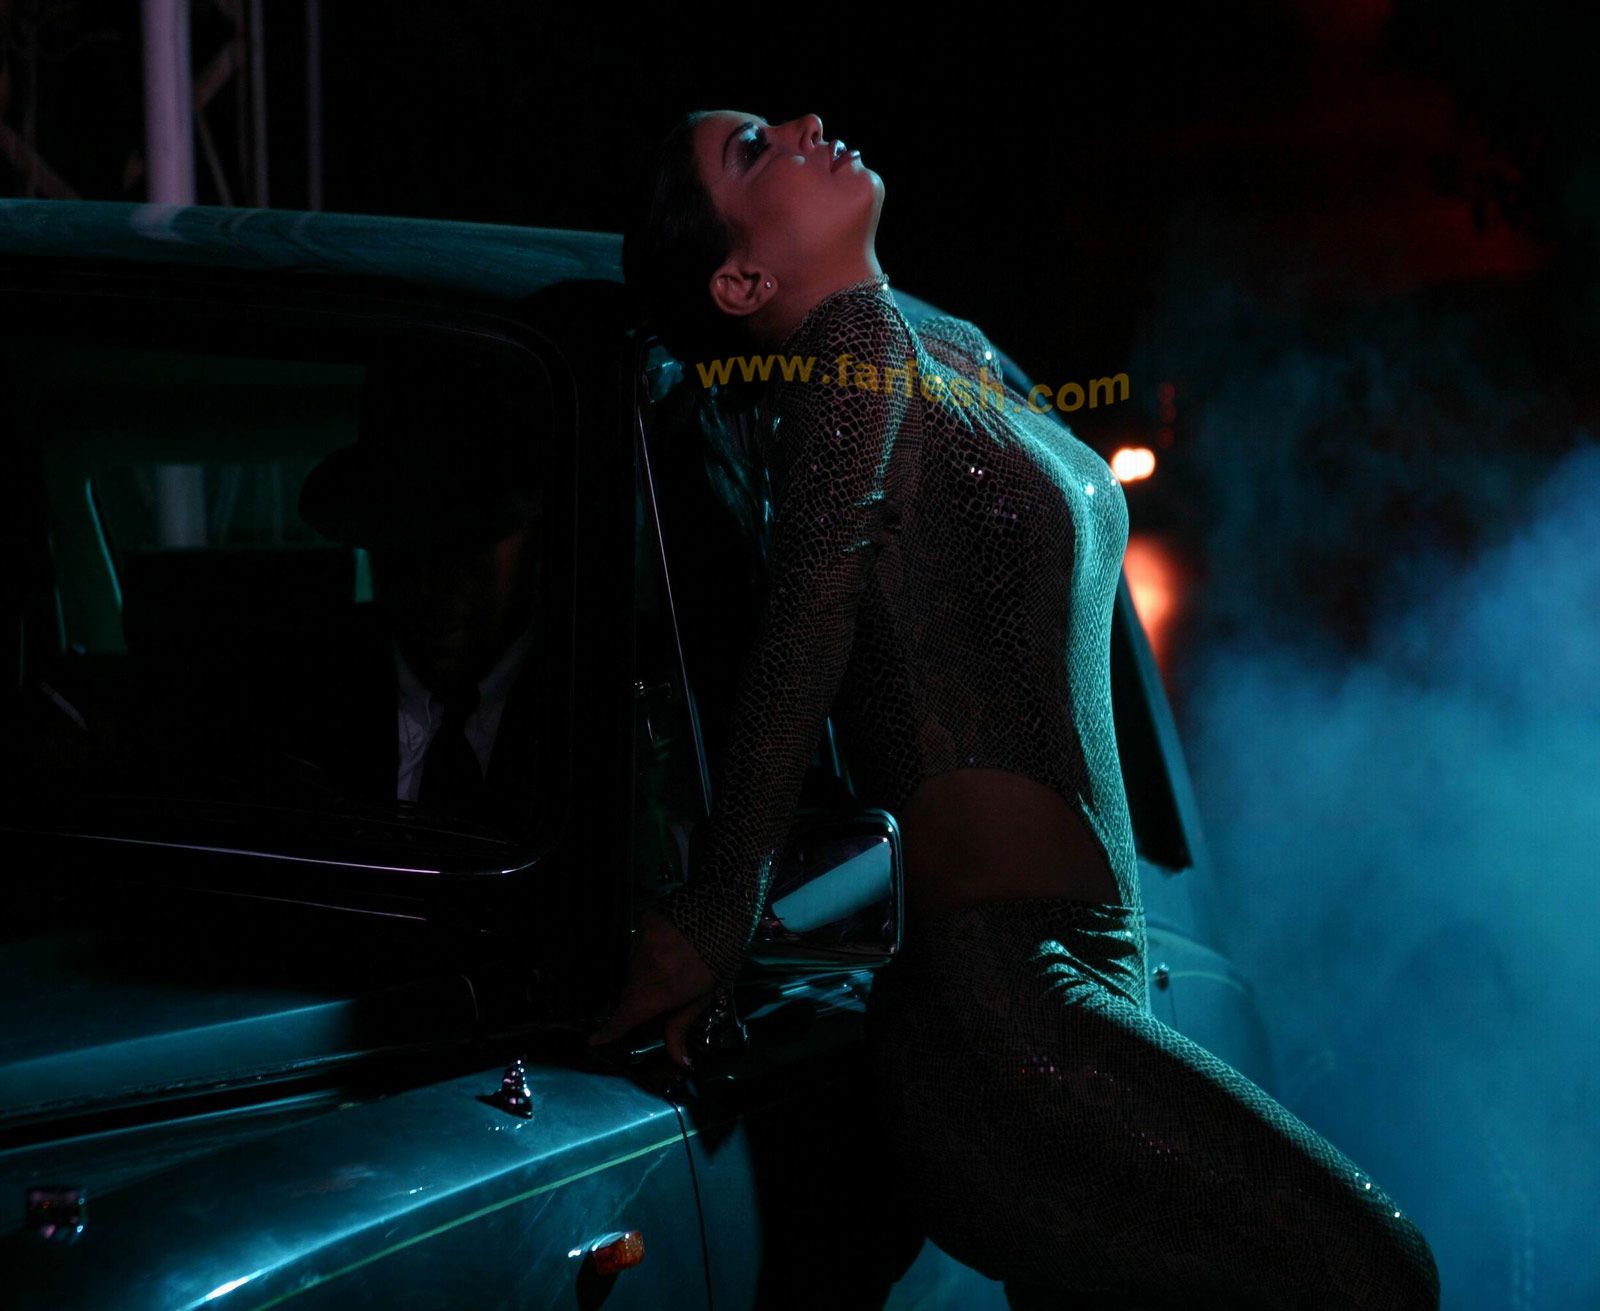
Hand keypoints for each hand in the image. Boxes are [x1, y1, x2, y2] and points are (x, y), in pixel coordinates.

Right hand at [587, 907, 717, 1069]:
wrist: (730, 910)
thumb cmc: (722, 959)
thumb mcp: (705, 995)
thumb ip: (682, 1026)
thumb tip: (680, 1062)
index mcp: (664, 989)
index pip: (628, 1015)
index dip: (611, 1029)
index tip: (595, 1039)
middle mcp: (648, 966)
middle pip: (629, 992)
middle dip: (636, 1000)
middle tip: (654, 998)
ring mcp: (644, 941)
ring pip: (632, 967)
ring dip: (642, 974)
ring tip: (668, 966)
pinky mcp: (645, 922)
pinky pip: (638, 942)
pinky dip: (647, 948)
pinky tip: (668, 944)